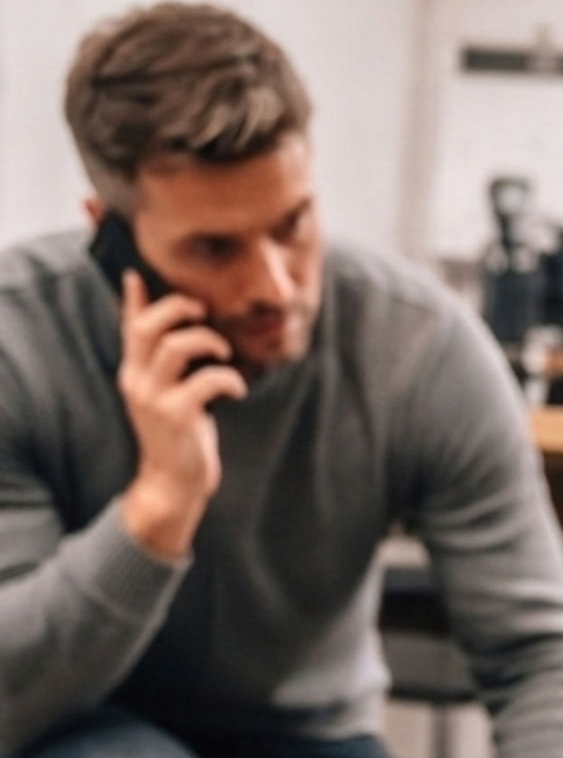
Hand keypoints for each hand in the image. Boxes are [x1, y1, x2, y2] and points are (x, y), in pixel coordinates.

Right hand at [116, 269, 245, 559]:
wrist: (173, 484)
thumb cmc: (180, 439)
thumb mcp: (168, 397)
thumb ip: (169, 369)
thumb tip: (180, 338)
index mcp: (134, 373)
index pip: (129, 326)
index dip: (133, 298)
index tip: (137, 273)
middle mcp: (137, 381)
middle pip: (148, 327)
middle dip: (177, 308)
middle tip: (202, 311)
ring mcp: (154, 399)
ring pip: (175, 347)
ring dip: (207, 342)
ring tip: (224, 353)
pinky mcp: (177, 417)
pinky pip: (206, 382)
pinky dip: (229, 379)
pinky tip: (237, 389)